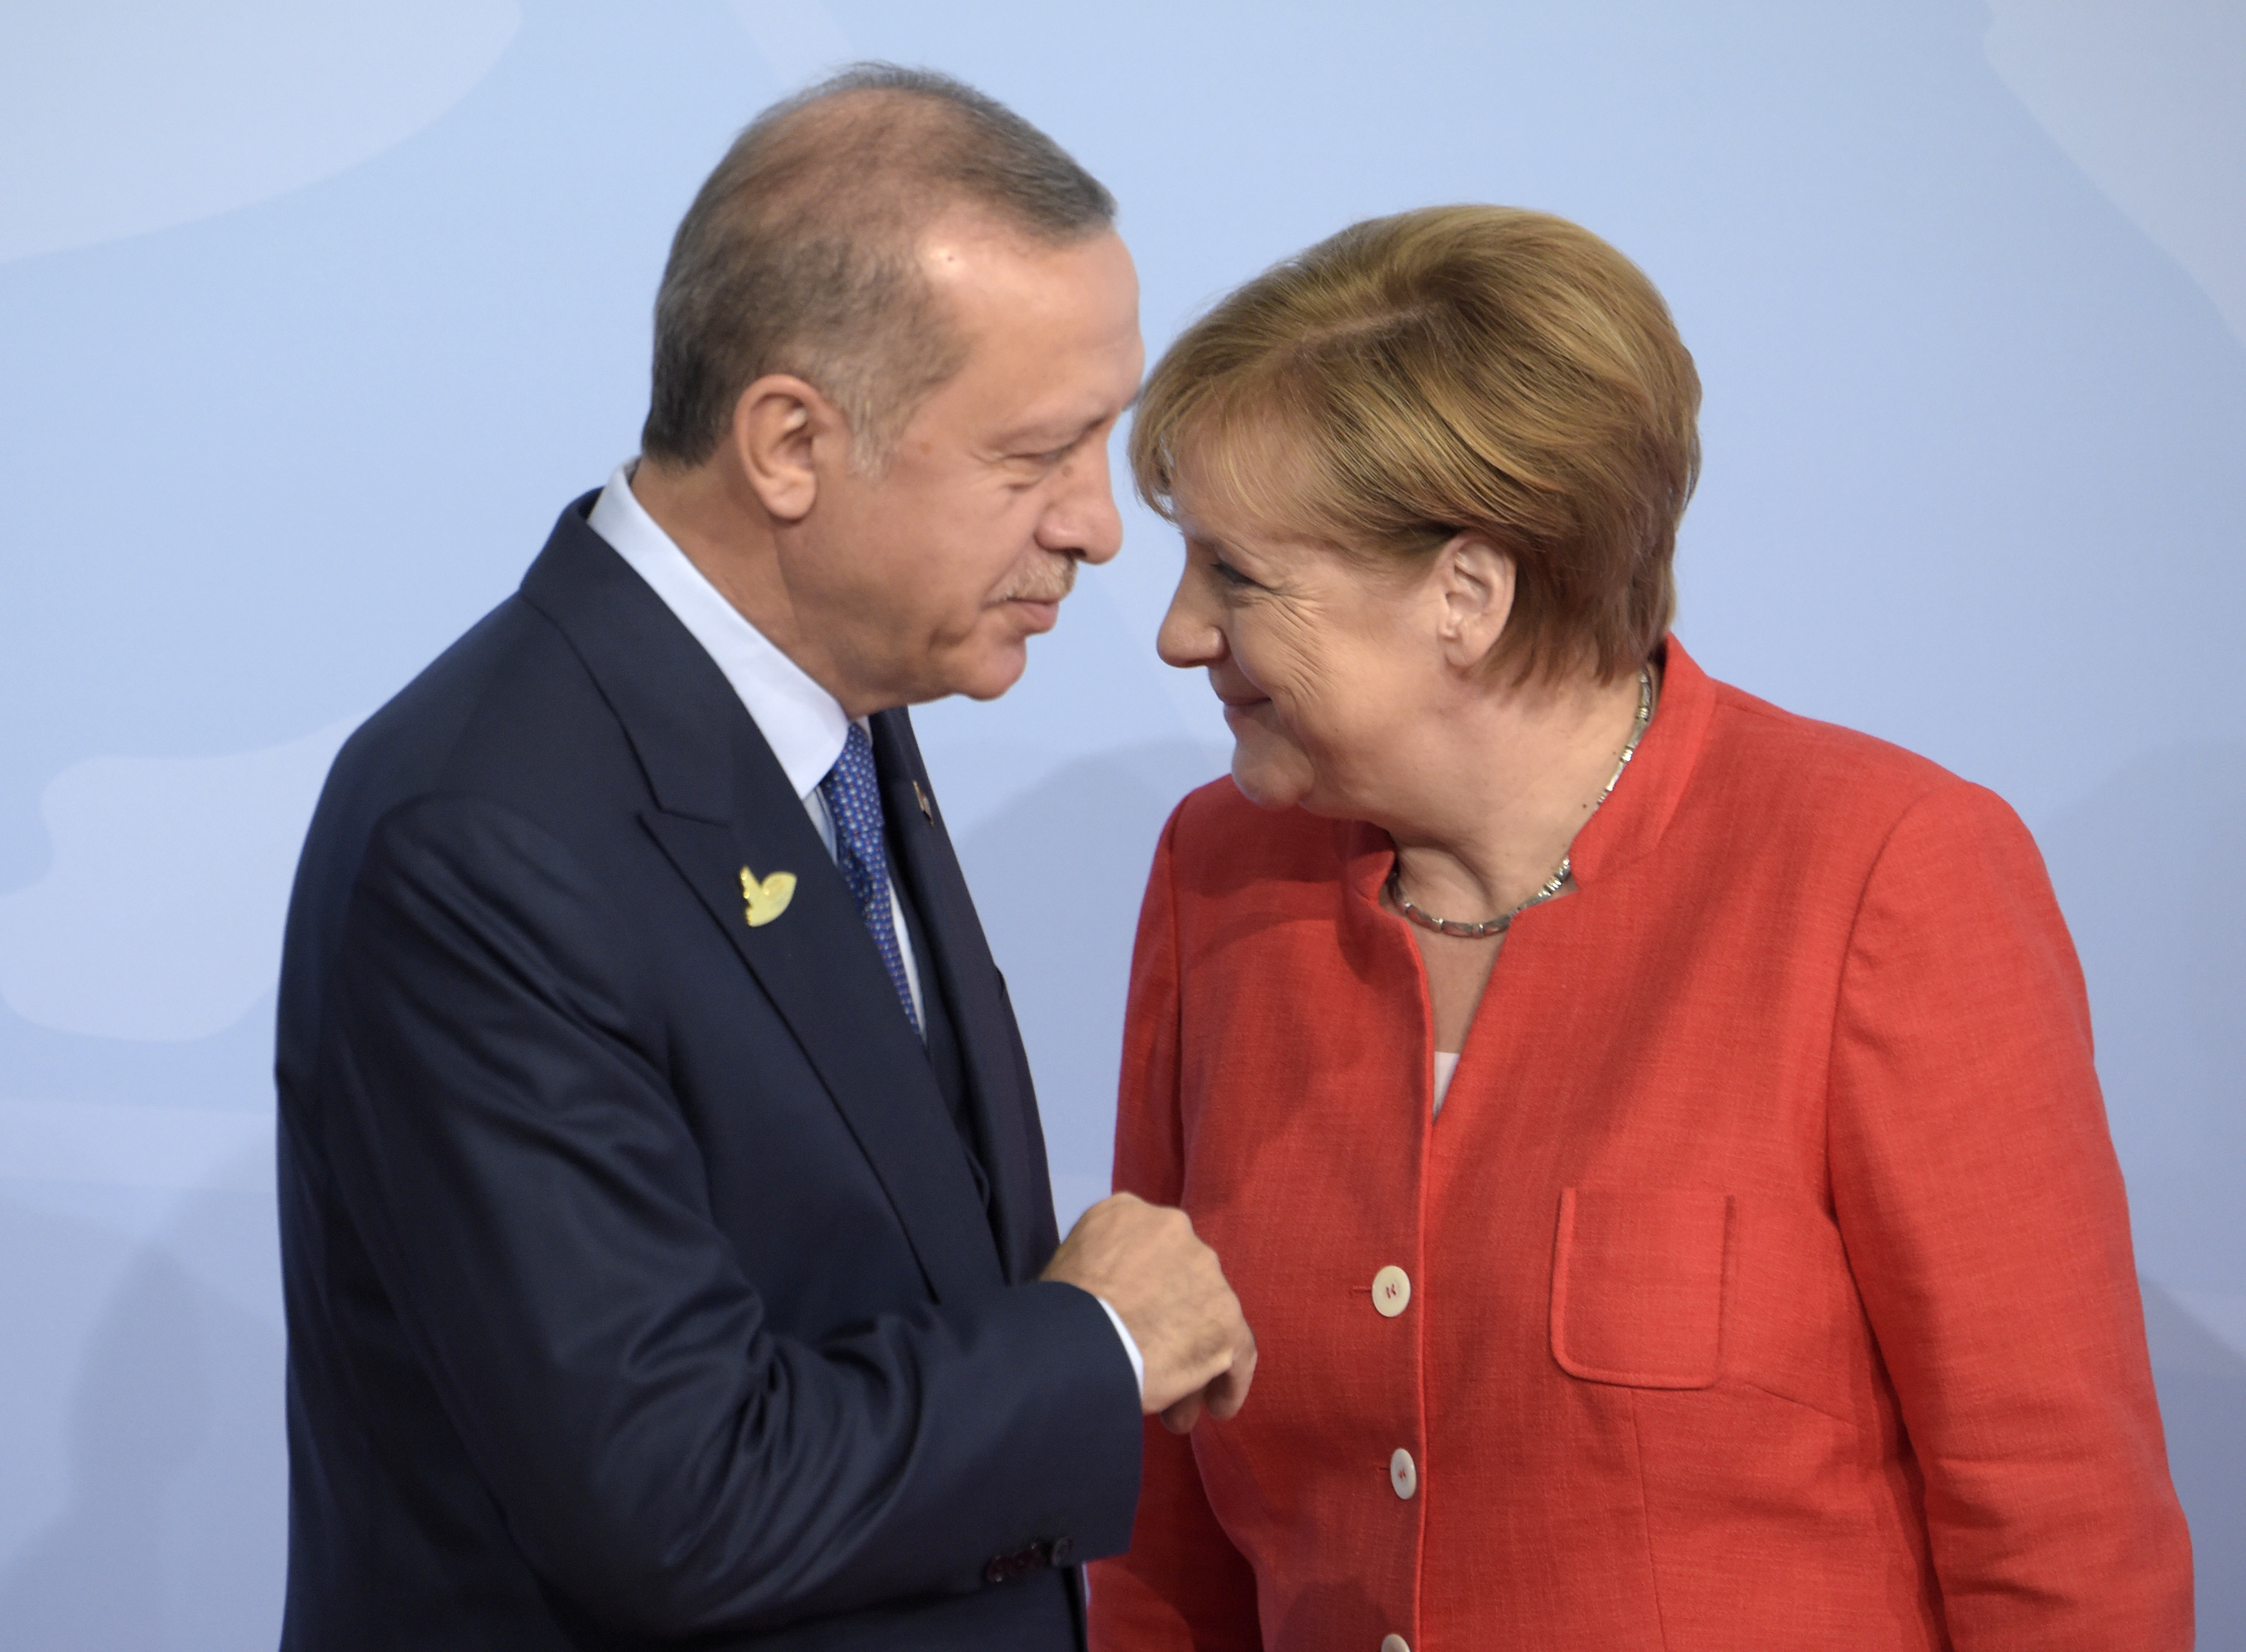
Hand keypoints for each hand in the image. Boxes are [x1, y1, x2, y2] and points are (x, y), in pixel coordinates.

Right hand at [1042, 1193, 1255, 1432]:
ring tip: (1177, 1411)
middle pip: (1182, 1285)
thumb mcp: (1068, 1263)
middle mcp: (1175, 1229)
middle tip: (1154, 1366)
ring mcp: (1206, 1274)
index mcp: (1128, 1212)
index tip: (1138, 1321)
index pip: (1149, 1250)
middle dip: (1172, 1327)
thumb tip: (1118, 1300)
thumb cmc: (1057, 1314)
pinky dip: (1229, 1382)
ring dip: (1194, 1360)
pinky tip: (1218, 1407)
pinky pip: (1239, 1353)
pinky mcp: (1226, 1320)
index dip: (1148, 1290)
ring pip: (1208, 1321)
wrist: (1076, 1340)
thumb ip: (1102, 1266)